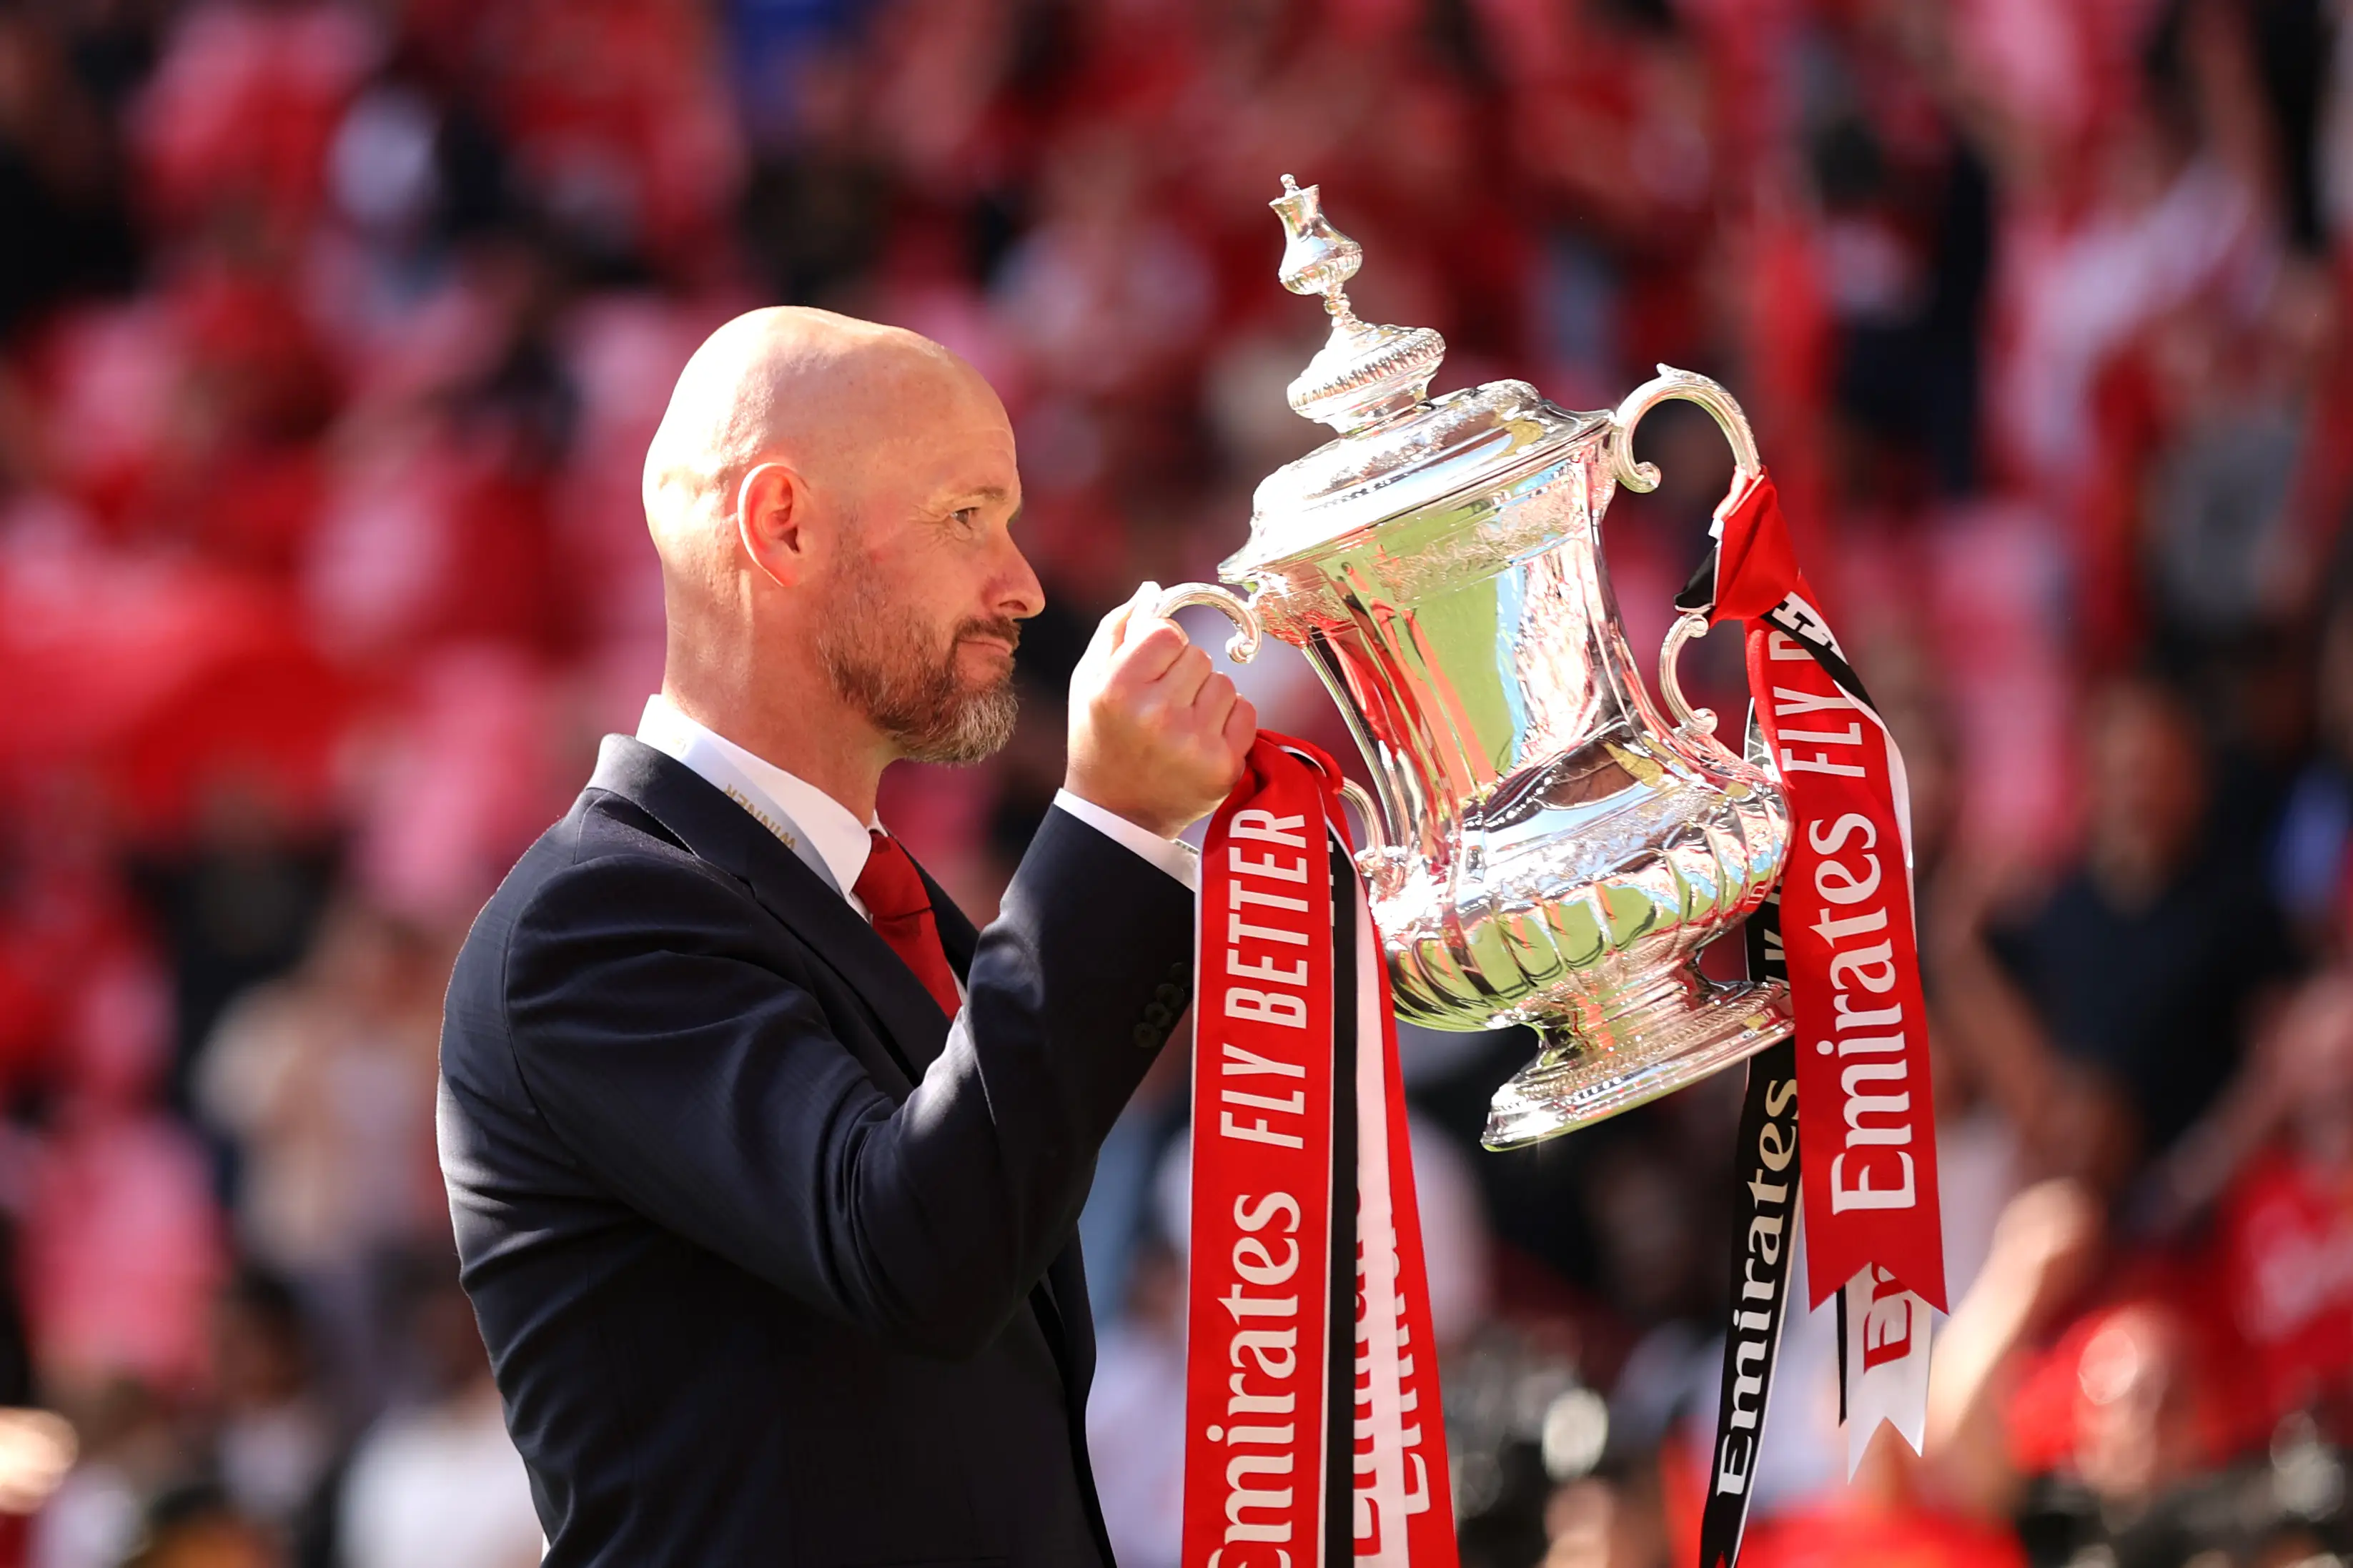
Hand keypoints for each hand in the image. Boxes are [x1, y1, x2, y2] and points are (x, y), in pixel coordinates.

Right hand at [1065, 583, 1257, 838]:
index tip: (1151, 669)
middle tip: (1163, 702)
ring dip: (1208, 696)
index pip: (1167, 633)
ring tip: (1180, 723)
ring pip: (1226, 683)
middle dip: (1185, 672)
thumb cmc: (1101, 738)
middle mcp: (1156, 716)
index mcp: (1117, 691)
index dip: (1162, 646)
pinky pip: (1247, 711)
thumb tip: (1153, 590)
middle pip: (1199, 655)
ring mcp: (1193, 744)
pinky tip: (1201, 738)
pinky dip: (1230, 720)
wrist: (1117, 813)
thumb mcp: (1089, 680)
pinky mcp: (1223, 767)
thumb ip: (1117, 628)